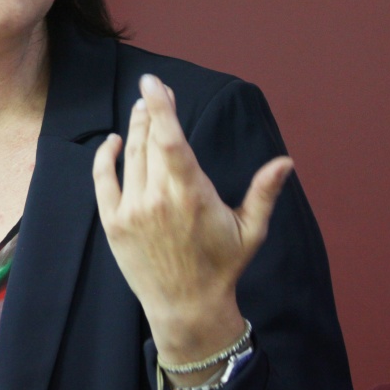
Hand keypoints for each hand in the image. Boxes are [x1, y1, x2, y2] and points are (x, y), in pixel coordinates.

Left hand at [92, 75, 293, 363]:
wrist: (186, 307)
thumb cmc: (222, 266)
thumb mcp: (251, 230)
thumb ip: (264, 192)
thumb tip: (286, 161)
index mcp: (193, 194)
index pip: (170, 140)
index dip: (161, 108)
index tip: (153, 82)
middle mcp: (158, 199)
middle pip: (148, 141)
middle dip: (151, 111)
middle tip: (153, 92)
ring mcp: (132, 210)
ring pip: (129, 156)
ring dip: (135, 128)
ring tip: (141, 109)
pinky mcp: (113, 223)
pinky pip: (104, 179)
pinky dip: (106, 156)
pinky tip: (114, 141)